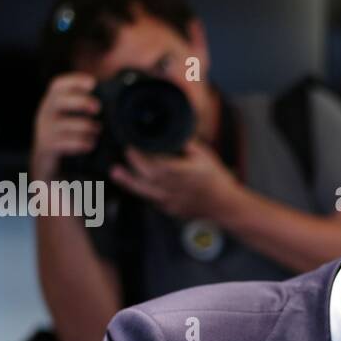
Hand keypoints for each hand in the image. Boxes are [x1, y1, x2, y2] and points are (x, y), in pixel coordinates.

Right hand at [30, 72, 101, 183]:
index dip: (74, 81)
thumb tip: (109, 97)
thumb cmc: (64, 137)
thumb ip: (82, 108)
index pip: (57, 85)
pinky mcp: (47, 147)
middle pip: (58, 100)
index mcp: (51, 103)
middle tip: (97, 108)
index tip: (93, 82)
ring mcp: (44, 131)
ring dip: (83, 126)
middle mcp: (45, 114)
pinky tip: (90, 145)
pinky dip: (78, 143)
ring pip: (63, 124)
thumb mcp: (69, 118)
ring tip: (98, 130)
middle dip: (80, 101)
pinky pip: (62, 143)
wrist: (45, 162)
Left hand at [110, 140, 242, 222]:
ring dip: (128, 182)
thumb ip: (186, 144)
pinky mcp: (170, 210)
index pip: (158, 164)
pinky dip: (141, 191)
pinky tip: (133, 183)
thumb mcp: (205, 156)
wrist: (225, 206)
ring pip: (145, 192)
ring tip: (116, 172)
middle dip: (132, 165)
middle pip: (148, 178)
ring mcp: (172, 202)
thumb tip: (170, 131)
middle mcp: (176, 189)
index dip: (141, 156)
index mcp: (185, 173)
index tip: (132, 145)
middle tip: (124, 154)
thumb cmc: (217, 180)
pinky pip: (151, 200)